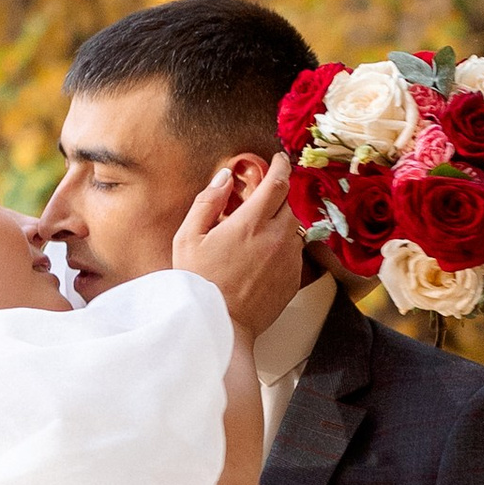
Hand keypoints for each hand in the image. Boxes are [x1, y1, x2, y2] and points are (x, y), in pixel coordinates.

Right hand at [172, 151, 304, 336]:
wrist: (220, 325)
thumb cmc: (199, 283)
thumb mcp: (188, 237)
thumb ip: (208, 202)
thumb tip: (224, 177)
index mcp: (251, 223)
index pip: (277, 182)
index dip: (280, 165)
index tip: (279, 159)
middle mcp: (276, 238)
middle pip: (288, 204)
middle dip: (276, 197)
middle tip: (259, 201)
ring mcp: (289, 260)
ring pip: (293, 229)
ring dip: (279, 223)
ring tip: (256, 233)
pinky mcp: (293, 279)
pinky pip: (294, 253)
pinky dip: (282, 247)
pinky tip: (260, 258)